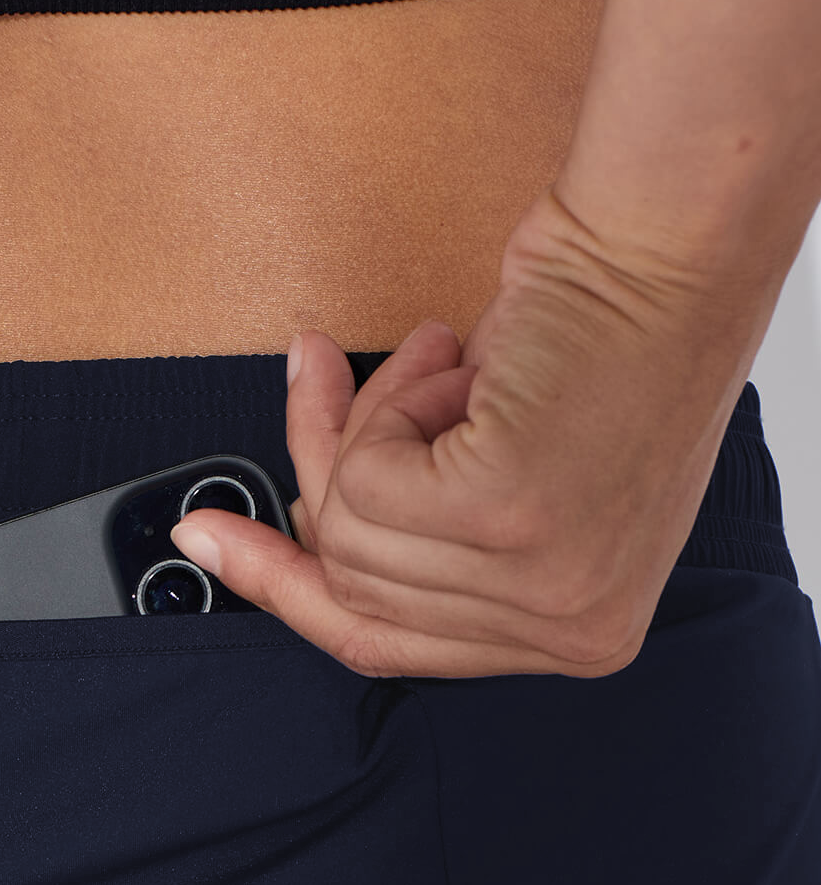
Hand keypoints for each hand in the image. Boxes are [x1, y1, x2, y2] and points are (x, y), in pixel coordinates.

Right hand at [169, 188, 765, 678]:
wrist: (674, 241)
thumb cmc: (609, 331)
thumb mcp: (516, 470)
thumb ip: (429, 536)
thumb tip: (295, 527)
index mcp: (581, 634)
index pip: (391, 643)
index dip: (287, 589)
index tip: (211, 540)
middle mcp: (567, 628)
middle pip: (354, 586)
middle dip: (329, 466)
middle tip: (315, 370)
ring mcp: (537, 584)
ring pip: (350, 530)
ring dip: (378, 421)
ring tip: (448, 364)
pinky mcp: (504, 515)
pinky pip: (365, 481)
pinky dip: (393, 401)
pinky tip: (459, 363)